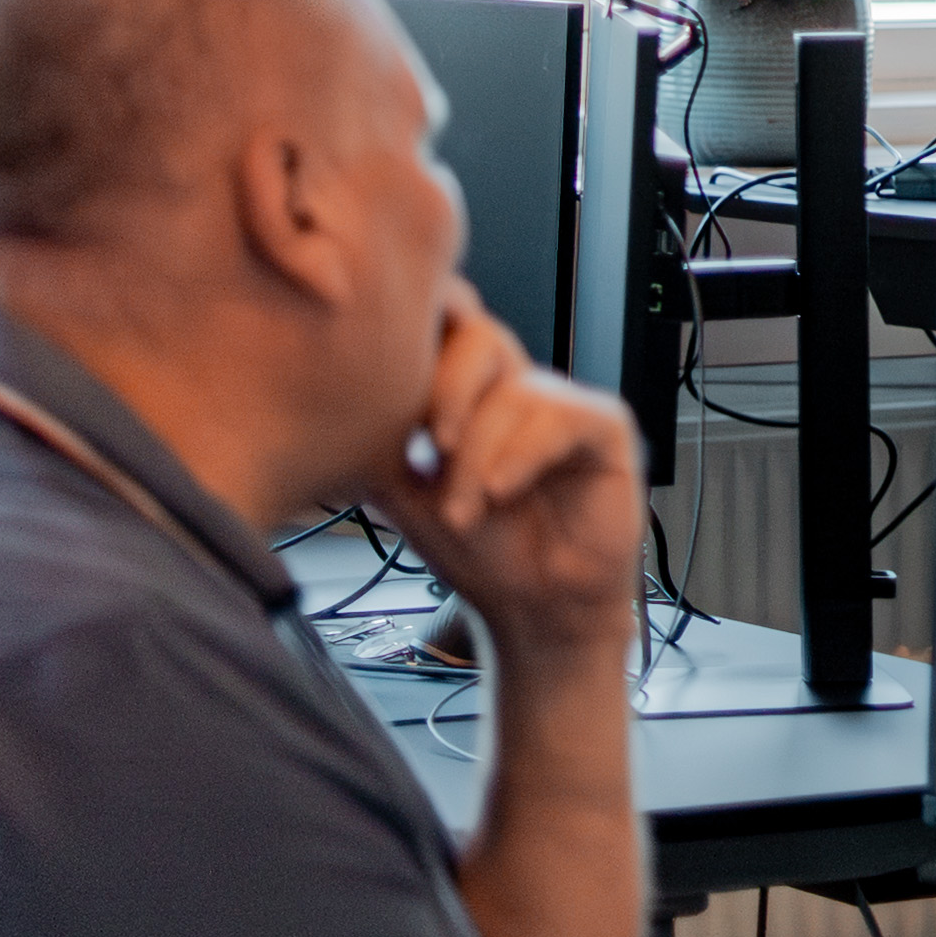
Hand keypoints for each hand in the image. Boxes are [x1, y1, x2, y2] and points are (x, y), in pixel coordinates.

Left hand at [369, 283, 643, 666]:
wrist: (533, 608)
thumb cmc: (481, 551)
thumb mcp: (405, 492)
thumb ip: (380, 441)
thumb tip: (331, 399)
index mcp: (473, 394)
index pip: (451, 328)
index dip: (426, 328)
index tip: (388, 358)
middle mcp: (520, 389)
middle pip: (482, 336)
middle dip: (445, 392)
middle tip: (431, 449)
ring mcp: (564, 406)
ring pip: (513, 394)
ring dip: (477, 460)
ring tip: (466, 511)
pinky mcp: (604, 429)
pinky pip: (559, 419)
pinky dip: (520, 458)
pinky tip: (503, 492)